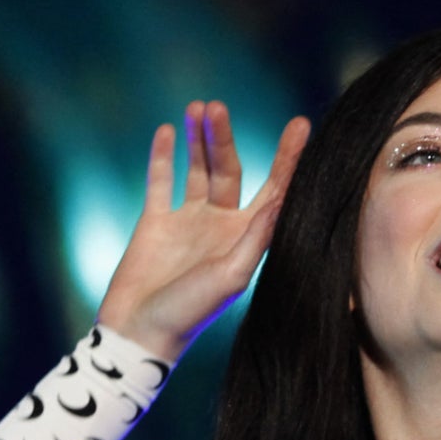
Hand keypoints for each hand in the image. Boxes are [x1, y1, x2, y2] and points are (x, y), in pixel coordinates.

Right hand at [95, 102, 311, 361]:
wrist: (139, 333)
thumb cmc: (190, 313)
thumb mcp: (230, 275)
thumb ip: (256, 237)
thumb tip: (283, 199)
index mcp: (248, 237)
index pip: (275, 189)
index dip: (289, 157)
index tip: (301, 123)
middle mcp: (222, 225)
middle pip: (230, 169)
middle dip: (224, 138)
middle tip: (217, 106)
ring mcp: (189, 222)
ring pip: (197, 169)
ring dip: (198, 139)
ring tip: (199, 107)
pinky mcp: (156, 223)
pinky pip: (161, 181)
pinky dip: (164, 156)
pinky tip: (169, 129)